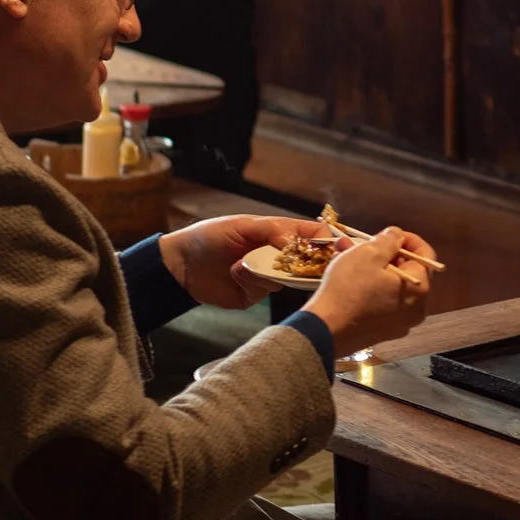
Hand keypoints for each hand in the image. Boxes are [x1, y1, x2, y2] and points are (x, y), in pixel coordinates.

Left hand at [159, 214, 331, 308]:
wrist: (179, 266)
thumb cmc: (209, 237)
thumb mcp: (241, 225)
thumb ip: (272, 231)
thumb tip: (296, 242)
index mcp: (279, 232)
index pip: (313, 234)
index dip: (329, 240)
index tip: (340, 247)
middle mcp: (279, 255)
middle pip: (310, 260)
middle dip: (309, 262)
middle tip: (306, 263)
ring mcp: (270, 276)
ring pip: (289, 278)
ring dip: (268, 270)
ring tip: (242, 264)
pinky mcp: (257, 294)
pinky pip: (267, 290)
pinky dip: (253, 280)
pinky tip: (235, 274)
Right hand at [303, 228, 436, 355]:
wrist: (326, 330)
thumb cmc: (349, 288)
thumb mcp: (369, 254)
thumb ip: (389, 240)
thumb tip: (397, 235)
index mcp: (420, 289)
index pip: (425, 255)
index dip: (408, 239)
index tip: (389, 234)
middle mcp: (417, 309)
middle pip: (407, 271)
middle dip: (385, 254)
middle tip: (363, 244)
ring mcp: (401, 323)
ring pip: (391, 286)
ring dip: (373, 269)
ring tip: (348, 256)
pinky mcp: (384, 332)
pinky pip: (383, 302)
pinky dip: (371, 288)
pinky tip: (348, 279)